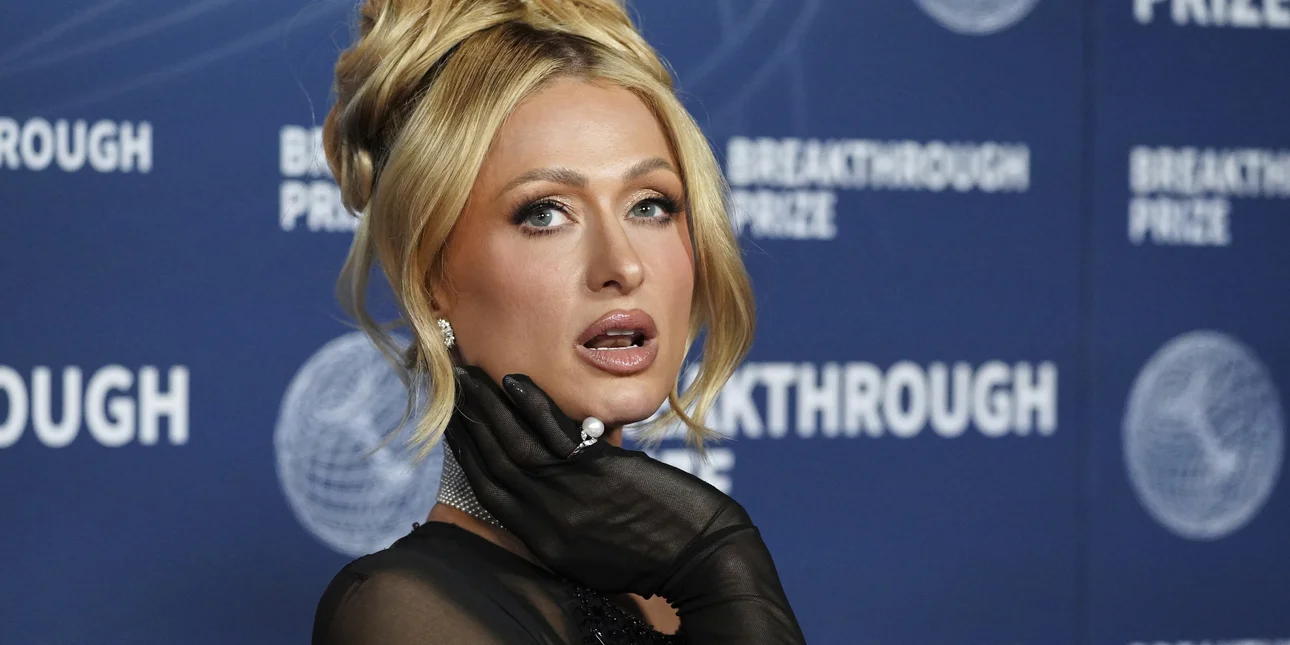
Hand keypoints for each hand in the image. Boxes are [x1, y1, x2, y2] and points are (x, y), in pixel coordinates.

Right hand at [444, 366, 805, 642]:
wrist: (703, 560)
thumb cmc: (654, 553)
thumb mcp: (590, 550)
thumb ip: (562, 516)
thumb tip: (548, 476)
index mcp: (542, 540)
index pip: (487, 489)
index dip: (463, 452)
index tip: (450, 421)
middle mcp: (547, 520)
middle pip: (492, 462)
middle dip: (466, 421)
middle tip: (450, 386)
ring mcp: (572, 497)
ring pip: (514, 445)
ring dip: (487, 406)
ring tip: (469, 376)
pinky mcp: (600, 474)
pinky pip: (555, 434)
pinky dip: (530, 405)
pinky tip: (513, 381)